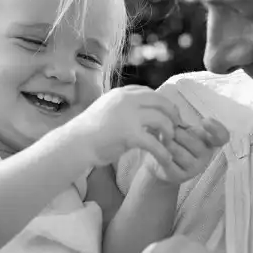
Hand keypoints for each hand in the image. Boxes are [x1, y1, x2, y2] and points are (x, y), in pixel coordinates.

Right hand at [66, 85, 180, 167]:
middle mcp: (126, 100)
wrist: (75, 143)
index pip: (150, 93)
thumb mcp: (107, 109)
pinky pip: (155, 143)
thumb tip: (142, 109)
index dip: (163, 103)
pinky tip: (166, 159)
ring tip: (168, 143)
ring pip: (162, 120)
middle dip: (173, 114)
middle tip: (177, 126)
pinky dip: (163, 153)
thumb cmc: (89, 130)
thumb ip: (124, 106)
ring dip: (169, 132)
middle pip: (161, 102)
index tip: (169, 113)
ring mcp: (128, 116)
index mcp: (121, 94)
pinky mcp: (129, 135)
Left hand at [144, 118, 229, 183]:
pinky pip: (167, 160)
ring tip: (162, 142)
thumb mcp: (180, 129)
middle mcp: (206, 156)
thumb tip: (173, 114)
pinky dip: (159, 152)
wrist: (159, 164)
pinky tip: (158, 150)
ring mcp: (195, 168)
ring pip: (176, 149)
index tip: (205, 120)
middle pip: (189, 138)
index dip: (216, 129)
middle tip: (167, 133)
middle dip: (174, 132)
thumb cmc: (174, 142)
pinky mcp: (181, 176)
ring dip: (164, 142)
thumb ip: (181, 121)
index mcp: (209, 141)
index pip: (221, 136)